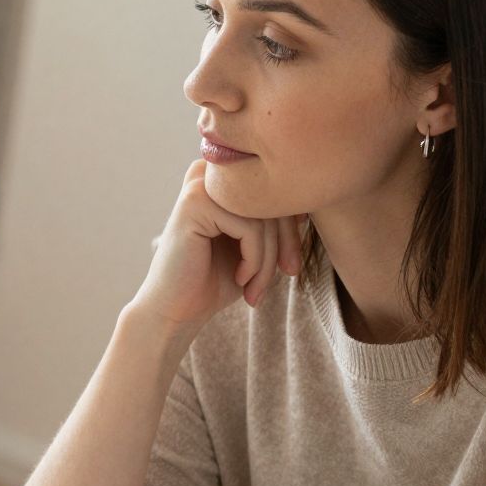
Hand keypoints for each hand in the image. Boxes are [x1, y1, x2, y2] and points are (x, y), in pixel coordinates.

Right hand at [127, 158, 302, 335]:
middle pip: (274, 198)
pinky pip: (250, 228)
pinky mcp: (195, 203)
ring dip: (269, 260)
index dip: (293, 229)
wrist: (175, 311)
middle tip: (286, 276)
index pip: (277, 191)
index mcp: (222, 180)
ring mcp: (200, 185)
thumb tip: (311, 205)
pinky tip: (240, 279)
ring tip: (256, 287)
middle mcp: (210, 174)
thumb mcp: (255, 247)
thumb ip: (276, 223)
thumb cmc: (214, 280)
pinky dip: (254, 261)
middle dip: (286, 244)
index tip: (291, 266)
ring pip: (265, 216)